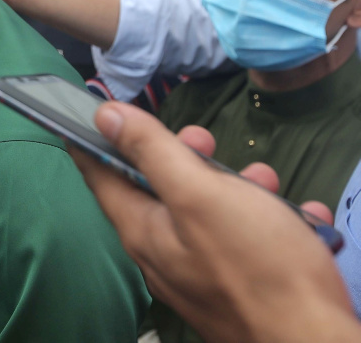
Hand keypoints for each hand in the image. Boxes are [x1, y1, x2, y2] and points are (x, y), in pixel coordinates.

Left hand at [70, 102, 350, 342]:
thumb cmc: (255, 266)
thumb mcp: (199, 193)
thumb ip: (152, 152)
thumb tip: (105, 116)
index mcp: (142, 230)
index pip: (100, 176)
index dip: (95, 140)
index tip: (96, 110)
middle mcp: (163, 253)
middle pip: (158, 189)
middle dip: (182, 156)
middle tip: (206, 140)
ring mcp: (200, 271)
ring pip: (207, 210)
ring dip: (235, 186)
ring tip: (265, 180)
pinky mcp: (239, 284)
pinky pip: (246, 238)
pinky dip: (267, 218)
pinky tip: (298, 215)